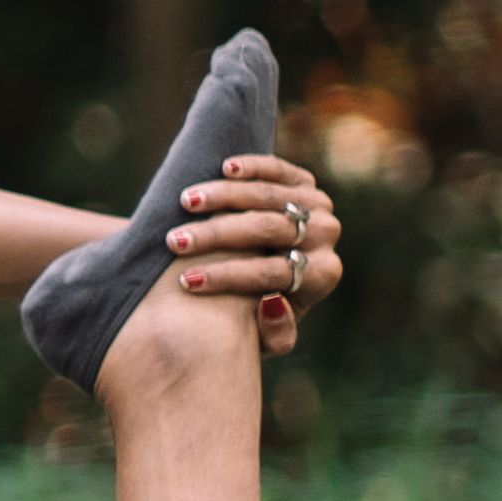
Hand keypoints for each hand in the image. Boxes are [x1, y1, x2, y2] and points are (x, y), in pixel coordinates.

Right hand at [171, 157, 345, 345]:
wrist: (265, 266)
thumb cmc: (257, 307)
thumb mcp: (266, 334)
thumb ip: (276, 334)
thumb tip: (272, 303)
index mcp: (324, 275)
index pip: (274, 274)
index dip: (229, 277)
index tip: (186, 282)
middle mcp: (326, 235)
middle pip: (269, 229)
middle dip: (217, 235)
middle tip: (175, 241)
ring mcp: (317, 204)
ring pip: (268, 196)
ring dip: (222, 197)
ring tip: (185, 203)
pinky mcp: (303, 180)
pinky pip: (277, 169)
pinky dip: (251, 167)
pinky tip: (224, 169)